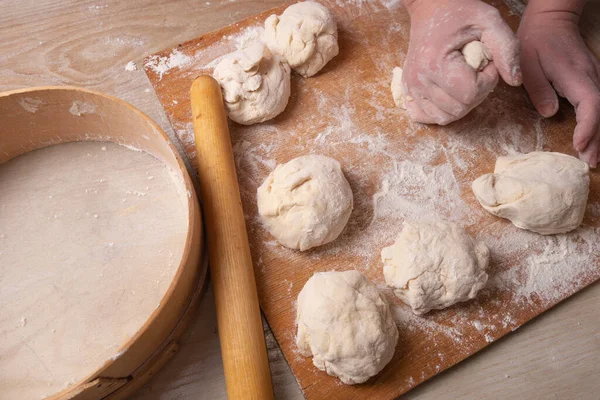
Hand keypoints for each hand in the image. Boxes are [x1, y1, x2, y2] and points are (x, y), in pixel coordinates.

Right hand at [402, 0, 520, 124]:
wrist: (428, 6)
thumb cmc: (459, 11)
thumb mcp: (489, 21)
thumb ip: (507, 49)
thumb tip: (515, 81)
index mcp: (435, 63)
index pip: (471, 93)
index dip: (488, 80)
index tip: (487, 62)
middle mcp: (419, 80)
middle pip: (459, 109)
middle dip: (477, 92)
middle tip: (477, 69)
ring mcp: (411, 88)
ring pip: (445, 117)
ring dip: (461, 103)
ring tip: (464, 80)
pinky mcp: (408, 91)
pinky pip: (426, 116)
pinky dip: (441, 111)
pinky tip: (449, 95)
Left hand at [518, 2, 599, 166]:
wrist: (551, 21)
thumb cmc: (536, 41)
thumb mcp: (528, 65)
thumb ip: (539, 90)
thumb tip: (550, 113)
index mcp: (577, 75)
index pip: (591, 104)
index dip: (588, 127)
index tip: (579, 145)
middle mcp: (592, 77)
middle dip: (597, 139)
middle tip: (589, 163)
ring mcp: (595, 78)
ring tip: (592, 158)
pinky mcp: (592, 80)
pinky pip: (598, 105)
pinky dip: (597, 123)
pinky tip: (592, 139)